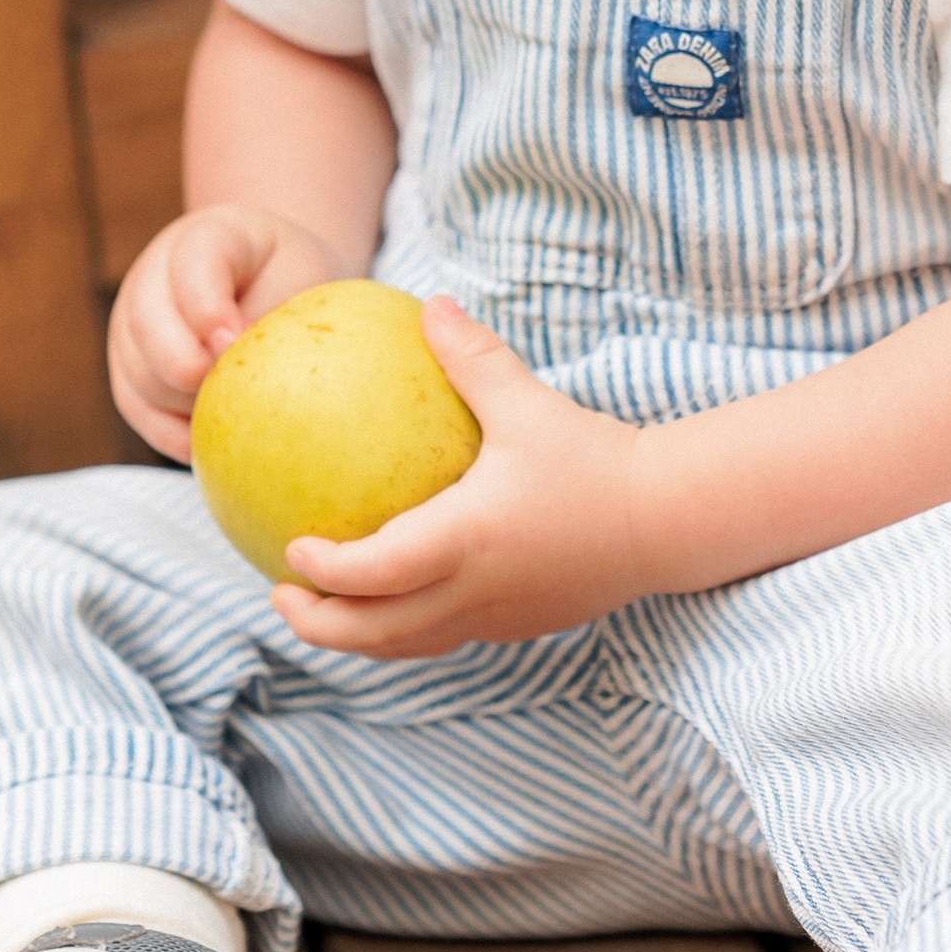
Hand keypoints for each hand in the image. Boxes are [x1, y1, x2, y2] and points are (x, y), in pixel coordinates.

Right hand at [108, 204, 347, 460]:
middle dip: (181, 363)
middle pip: (145, 321)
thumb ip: (276, 312)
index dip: (206, 305)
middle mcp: (156, 275)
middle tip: (220, 390)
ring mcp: (134, 321)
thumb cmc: (296, 285)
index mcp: (209, 237)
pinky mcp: (130, 367)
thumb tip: (242, 368)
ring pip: (136, 370)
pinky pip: (135, 406)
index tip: (232, 342)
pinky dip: (167, 432)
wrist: (272, 290)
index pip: (194, 261)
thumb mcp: (304, 279)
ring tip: (225, 418)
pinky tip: (202, 446)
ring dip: (177, 402)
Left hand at [271, 298, 646, 655]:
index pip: (373, 574)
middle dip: (319, 624)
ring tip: (323, 609)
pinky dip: (403, 629)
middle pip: (376, 633)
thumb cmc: (596, 458)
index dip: (322, 573)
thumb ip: (473, 358)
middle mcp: (474, 592)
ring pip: (409, 646)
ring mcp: (497, 619)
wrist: (669, 520)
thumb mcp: (528, 403)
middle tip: (281, 595)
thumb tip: (429, 306)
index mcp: (466, 540)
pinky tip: (394, 598)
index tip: (288, 552)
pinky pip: (444, 637)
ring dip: (358, 635)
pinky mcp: (519, 626)